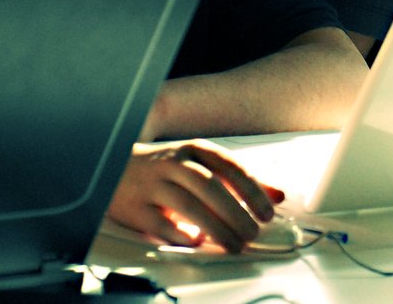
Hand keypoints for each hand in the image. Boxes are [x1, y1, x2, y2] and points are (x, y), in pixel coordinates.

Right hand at [107, 140, 281, 252]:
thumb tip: (278, 195)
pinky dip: (182, 234)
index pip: (230, 168)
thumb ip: (241, 179)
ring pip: (189, 206)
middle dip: (236, 212)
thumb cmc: (168, 167)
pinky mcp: (136, 209)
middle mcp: (174, 164)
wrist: (114, 167)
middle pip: (211, 188)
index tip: (268, 211)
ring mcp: (154, 185)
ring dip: (216, 228)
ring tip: (235, 244)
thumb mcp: (205, 164)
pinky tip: (198, 241)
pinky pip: (161, 224)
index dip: (252, 191)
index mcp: (195, 149)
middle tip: (253, 232)